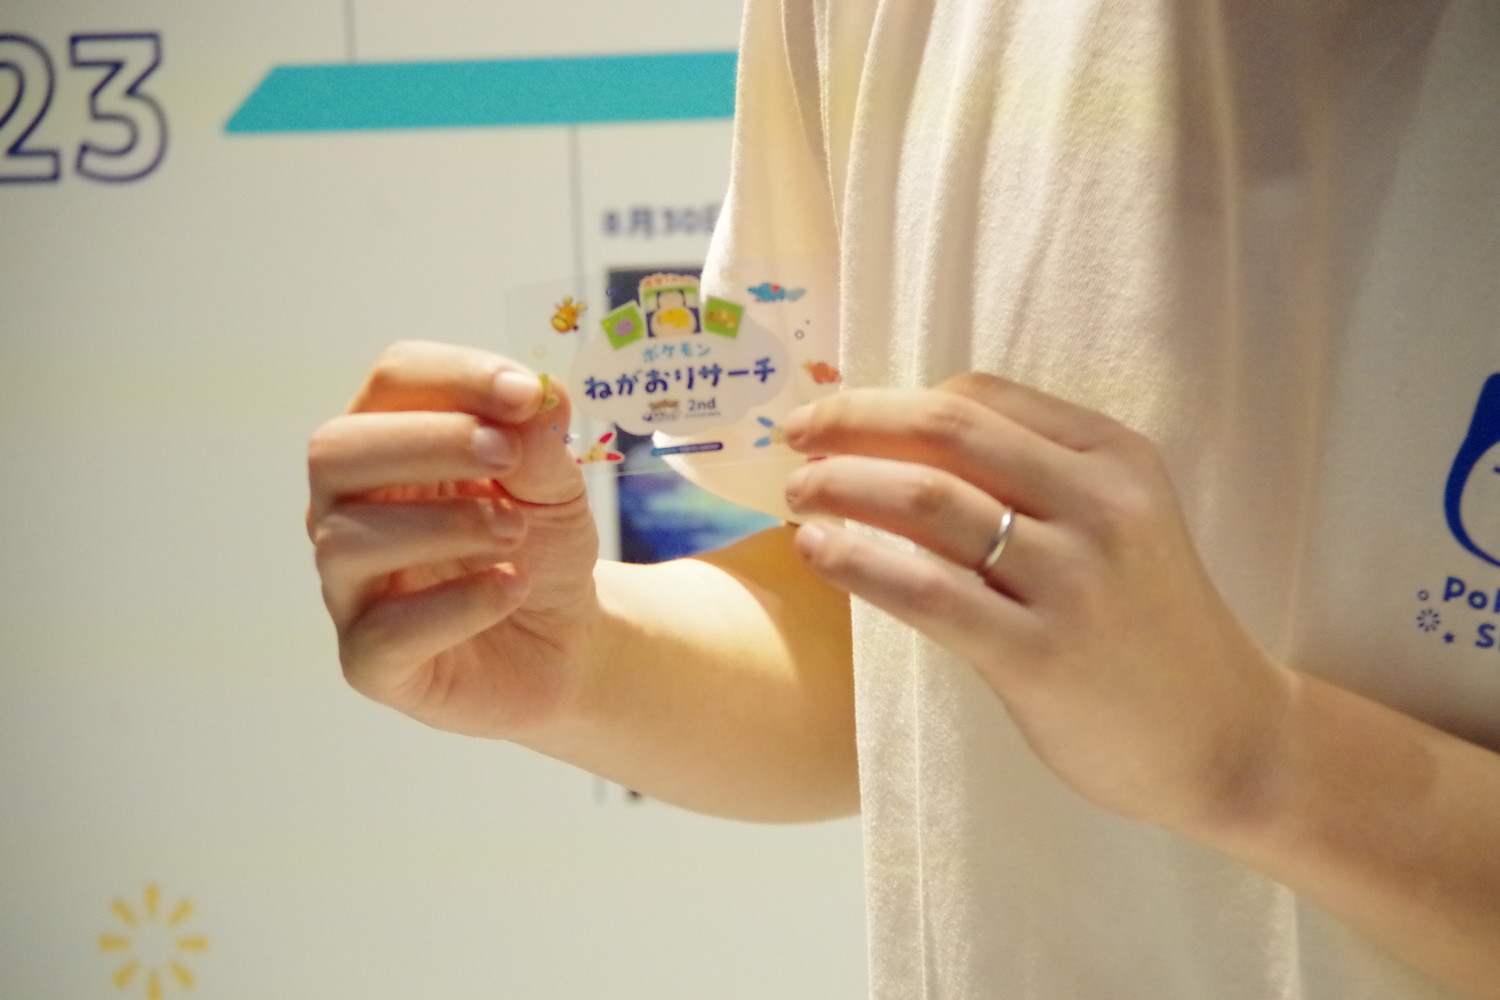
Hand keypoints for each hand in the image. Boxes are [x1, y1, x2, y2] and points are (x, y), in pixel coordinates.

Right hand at [307, 341, 599, 738]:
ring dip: (445, 523)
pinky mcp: (370, 662)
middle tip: (507, 457)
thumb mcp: (556, 485)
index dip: (454, 377)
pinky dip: (457, 604)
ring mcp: (350, 588)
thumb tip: (535, 397)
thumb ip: (540, 441)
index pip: (391, 383)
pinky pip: (384, 631)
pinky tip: (512, 586)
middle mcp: (348, 510)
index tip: (525, 395)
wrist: (568, 641)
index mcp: (389, 446)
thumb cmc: (542, 546)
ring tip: (515, 531)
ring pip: (347, 540)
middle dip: (429, 442)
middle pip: (335, 451)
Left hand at [781, 373, 1292, 833]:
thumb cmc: (1150, 627)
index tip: (836, 417)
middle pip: (947, 431)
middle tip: (793, 439)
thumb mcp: (1118, 524)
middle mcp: (1099, 504)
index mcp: (1115, 457)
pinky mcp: (1038, 655)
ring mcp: (1073, 580)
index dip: (891, 399)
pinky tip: (816, 550)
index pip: (980, 397)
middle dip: (853, 424)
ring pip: (930, 501)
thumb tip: (903, 447)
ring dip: (843, 486)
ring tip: (797, 496)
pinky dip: (858, 560)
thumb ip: (1035, 479)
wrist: (1225, 738)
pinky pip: (927, 591)